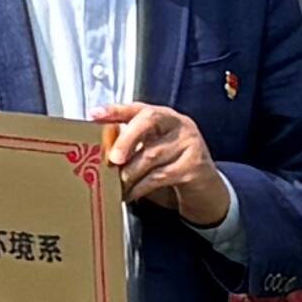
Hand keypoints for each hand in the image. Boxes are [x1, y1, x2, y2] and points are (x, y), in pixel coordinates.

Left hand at [101, 102, 232, 231]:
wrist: (205, 188)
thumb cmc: (172, 166)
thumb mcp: (152, 150)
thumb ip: (131, 146)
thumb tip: (99, 153)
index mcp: (164, 116)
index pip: (137, 108)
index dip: (115, 110)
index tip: (95, 114)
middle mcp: (178, 124)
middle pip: (148, 121)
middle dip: (125, 139)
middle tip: (112, 159)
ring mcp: (189, 142)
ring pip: (151, 154)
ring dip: (129, 172)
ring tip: (116, 184)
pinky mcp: (194, 165)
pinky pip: (160, 176)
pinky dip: (140, 187)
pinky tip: (131, 194)